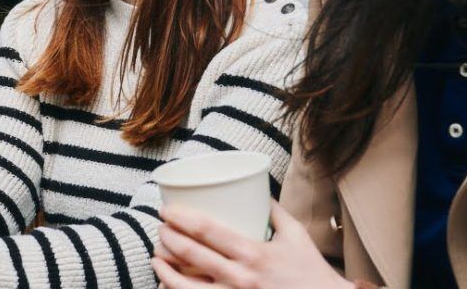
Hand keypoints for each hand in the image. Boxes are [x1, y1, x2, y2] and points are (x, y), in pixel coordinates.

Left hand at [152, 201, 351, 288]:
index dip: (180, 218)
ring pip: (185, 287)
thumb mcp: (296, 234)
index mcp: (254, 253)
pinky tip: (166, 285)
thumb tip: (256, 188)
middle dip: (167, 239)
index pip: (207, 231)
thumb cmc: (310, 270)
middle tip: (160, 228)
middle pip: (190, 255)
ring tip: (156, 257)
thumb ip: (274, 210)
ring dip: (164, 270)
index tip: (166, 210)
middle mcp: (241, 278)